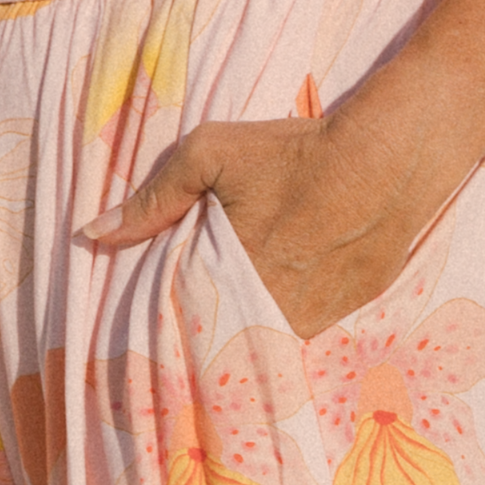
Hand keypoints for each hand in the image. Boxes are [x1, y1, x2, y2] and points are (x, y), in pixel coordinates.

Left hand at [82, 98, 452, 338]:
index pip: (186, 324)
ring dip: (252, 316)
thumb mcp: (211, 155)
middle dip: (211, 319)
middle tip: (207, 294)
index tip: (160, 315)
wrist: (392, 154)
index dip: (173, 319)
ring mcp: (315, 318)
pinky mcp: (349, 310)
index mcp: (232, 284)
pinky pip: (307, 321)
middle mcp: (273, 314)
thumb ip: (152, 199)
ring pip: (267, 331)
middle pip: (227, 331)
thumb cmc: (297, 152)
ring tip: (251, 284)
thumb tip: (92, 235)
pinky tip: (294, 277)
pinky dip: (293, 307)